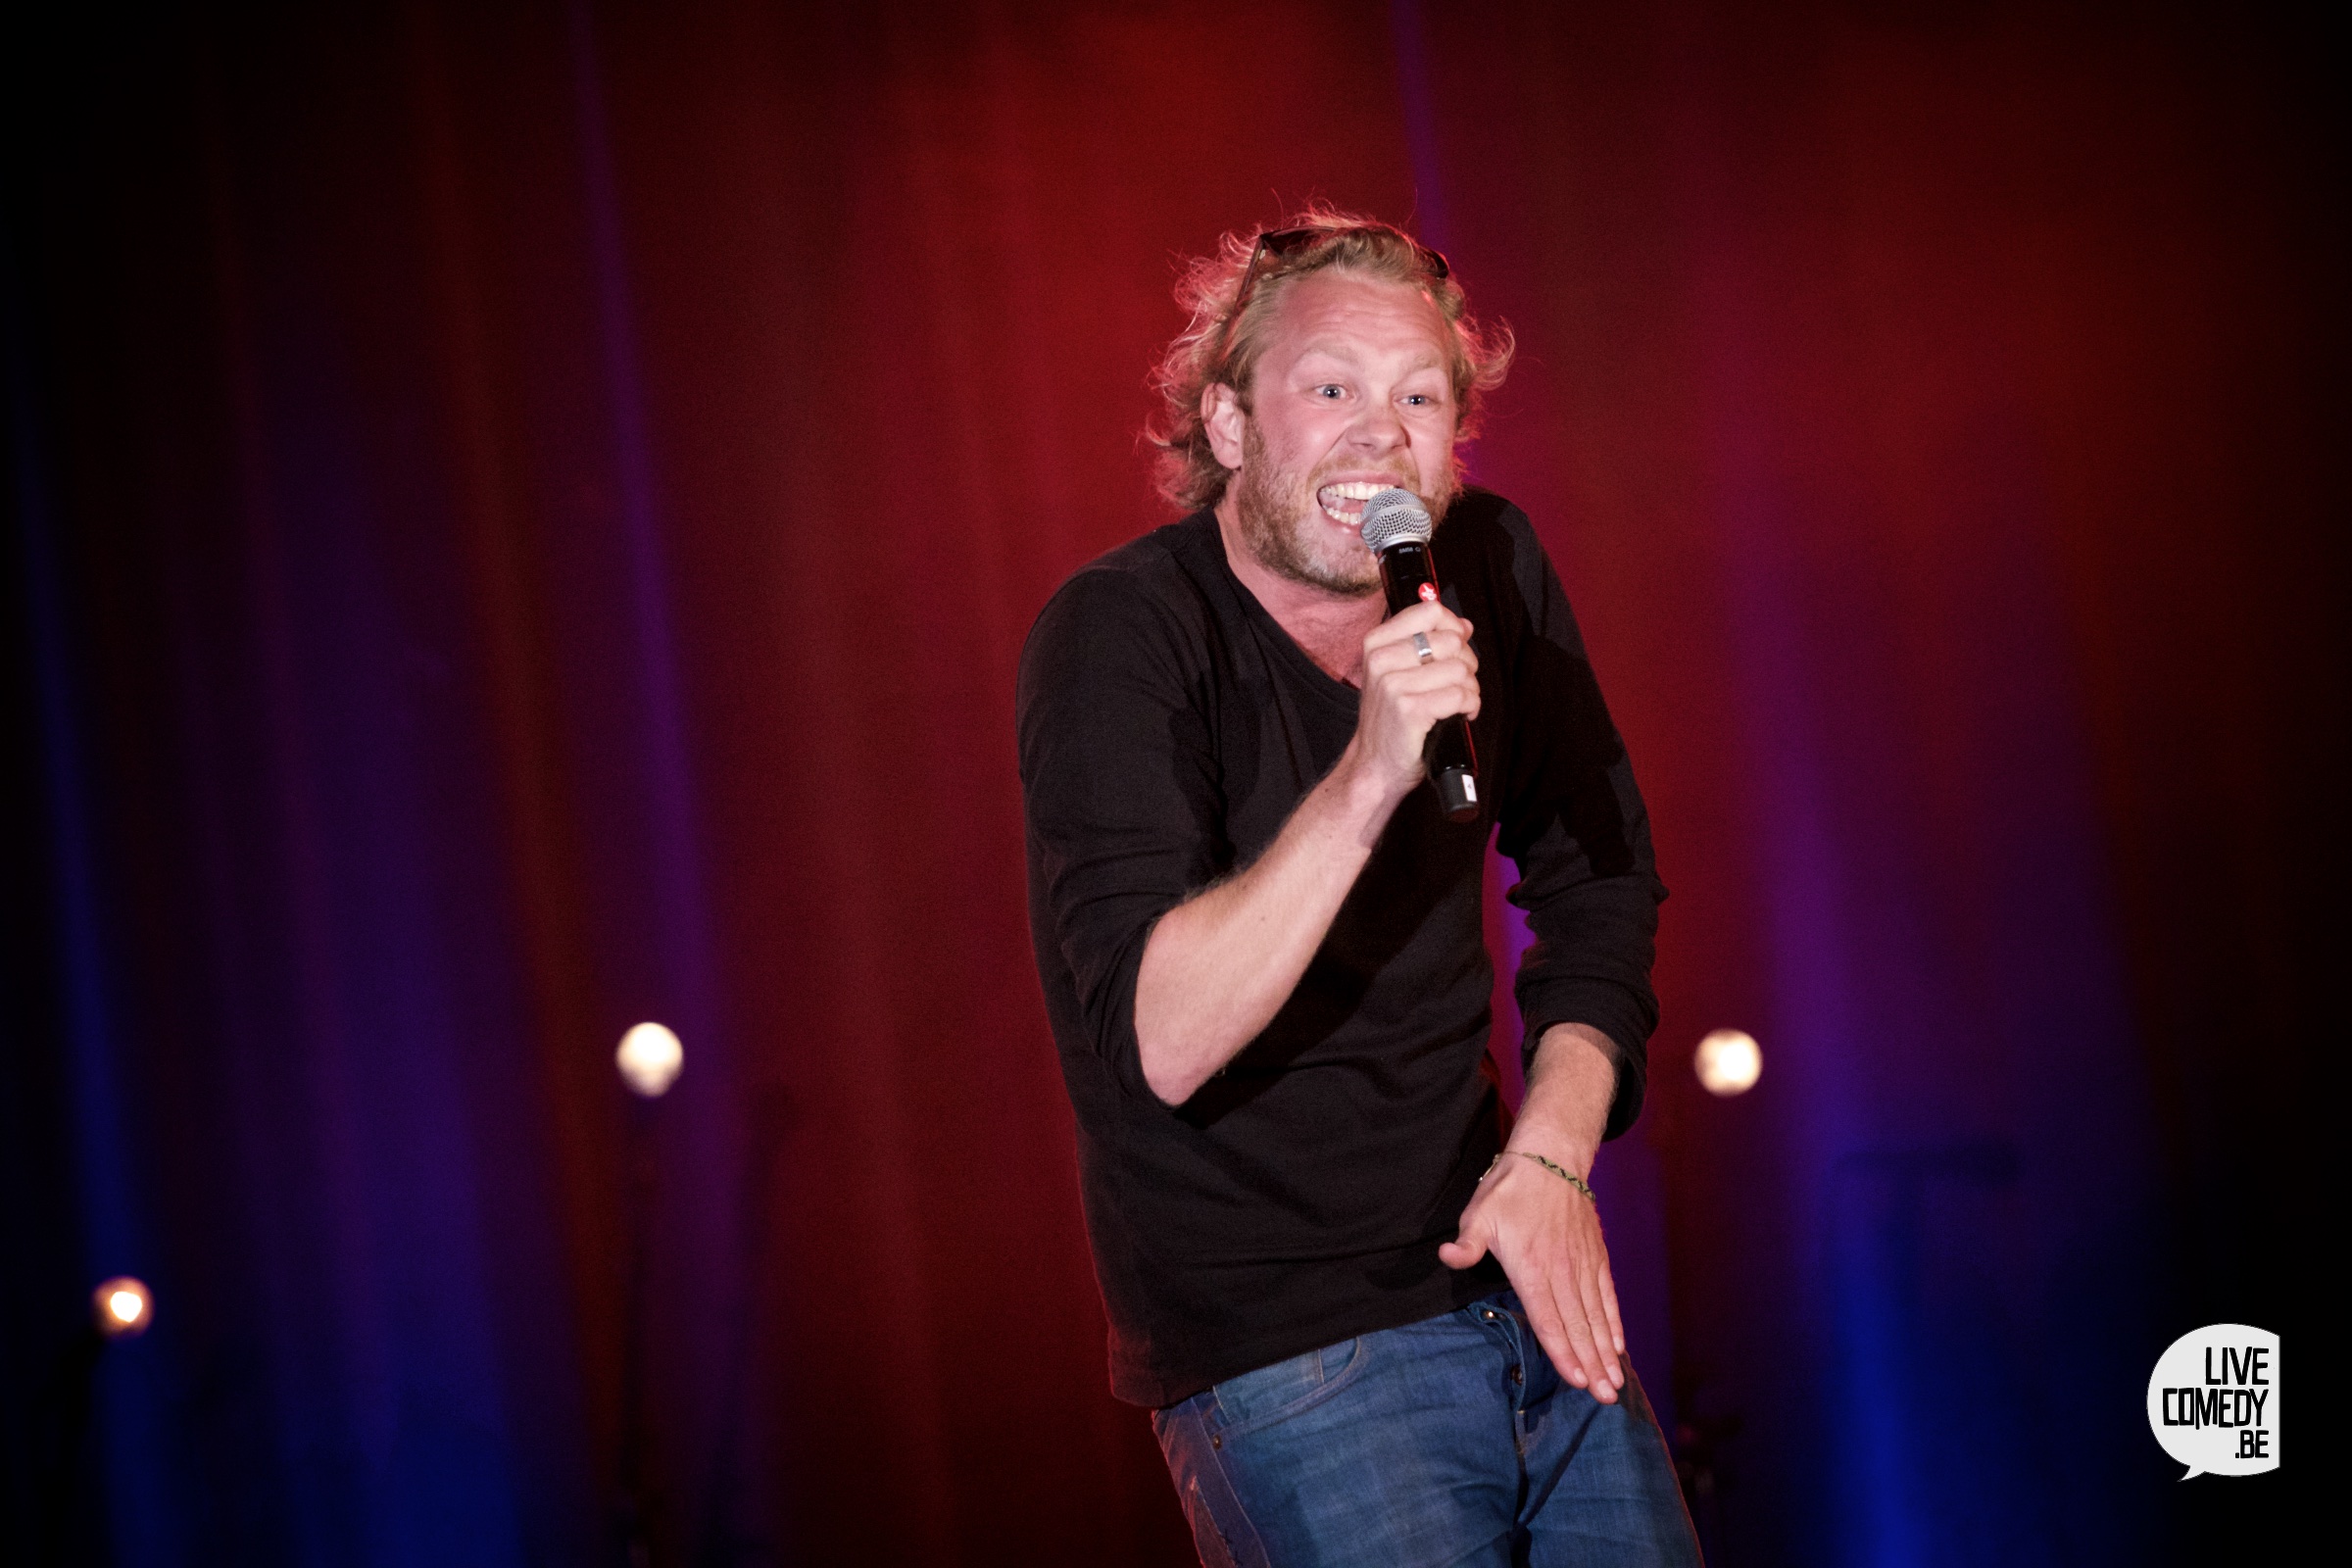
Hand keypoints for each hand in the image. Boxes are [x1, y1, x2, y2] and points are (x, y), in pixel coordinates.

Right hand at [1351, 600, 1477, 800]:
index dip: (1454, 628)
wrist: (1375, 764)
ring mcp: (1392, 685)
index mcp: (1376, 643)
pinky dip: (1469, 707)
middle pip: (1451, 640)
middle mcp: (1380, 660)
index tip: (1455, 649)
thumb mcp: (1398, 672)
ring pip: (1460, 669)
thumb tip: (1464, 625)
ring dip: (1470, 689)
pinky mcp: (1409, 710)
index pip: (1431, 612)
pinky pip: (1460, 695)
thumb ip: (1429, 643)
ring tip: (1457, 702)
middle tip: (1458, 683)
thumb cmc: (1391, 719)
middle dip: (1467, 663)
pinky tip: (1459, 715)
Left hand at [1439, 1150, 1626, 1402]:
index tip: (1575, 1380)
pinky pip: (1606, 1295)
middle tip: (1604, 1398)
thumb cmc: (1509, 1189)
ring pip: (1596, 1316)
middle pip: (1578, 1326)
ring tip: (1615, 1382)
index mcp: (1532, 1267)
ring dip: (1605, 1351)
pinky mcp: (1596, 1256)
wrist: (1550, 1158)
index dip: (1562, 1351)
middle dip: (1591, 1365)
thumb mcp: (1479, 1212)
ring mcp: (1583, 1265)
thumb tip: (1446, 1257)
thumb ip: (1466, 1243)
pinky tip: (1618, 1346)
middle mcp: (1562, 1271)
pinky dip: (1613, 1322)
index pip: (1548, 1318)